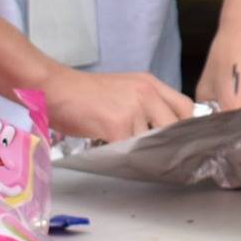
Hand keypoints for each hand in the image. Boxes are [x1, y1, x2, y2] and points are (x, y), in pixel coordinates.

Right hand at [38, 65, 193, 141]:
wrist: (55, 87)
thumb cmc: (82, 93)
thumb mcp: (123, 89)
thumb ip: (144, 103)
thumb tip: (159, 129)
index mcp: (149, 83)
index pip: (185, 107)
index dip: (185, 126)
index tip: (181, 141)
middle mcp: (146, 93)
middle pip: (175, 126)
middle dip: (169, 144)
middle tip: (162, 157)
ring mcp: (134, 108)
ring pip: (152, 141)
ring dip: (144, 152)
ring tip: (131, 155)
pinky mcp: (117, 124)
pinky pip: (130, 148)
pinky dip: (125, 156)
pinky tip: (117, 155)